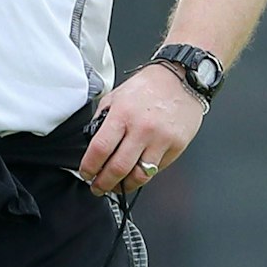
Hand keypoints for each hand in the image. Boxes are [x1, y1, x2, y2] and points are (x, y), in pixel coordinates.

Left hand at [77, 64, 204, 194]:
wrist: (181, 79)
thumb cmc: (148, 87)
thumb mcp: (116, 96)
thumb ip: (103, 119)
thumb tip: (93, 144)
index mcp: (122, 114)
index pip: (100, 149)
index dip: (89, 167)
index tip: (86, 173)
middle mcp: (142, 129)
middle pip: (118, 168)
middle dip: (104, 183)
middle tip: (97, 188)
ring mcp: (161, 140)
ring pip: (140, 175)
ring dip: (124, 186)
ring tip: (116, 186)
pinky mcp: (176, 147)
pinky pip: (157, 169)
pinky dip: (144, 175)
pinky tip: (136, 174)